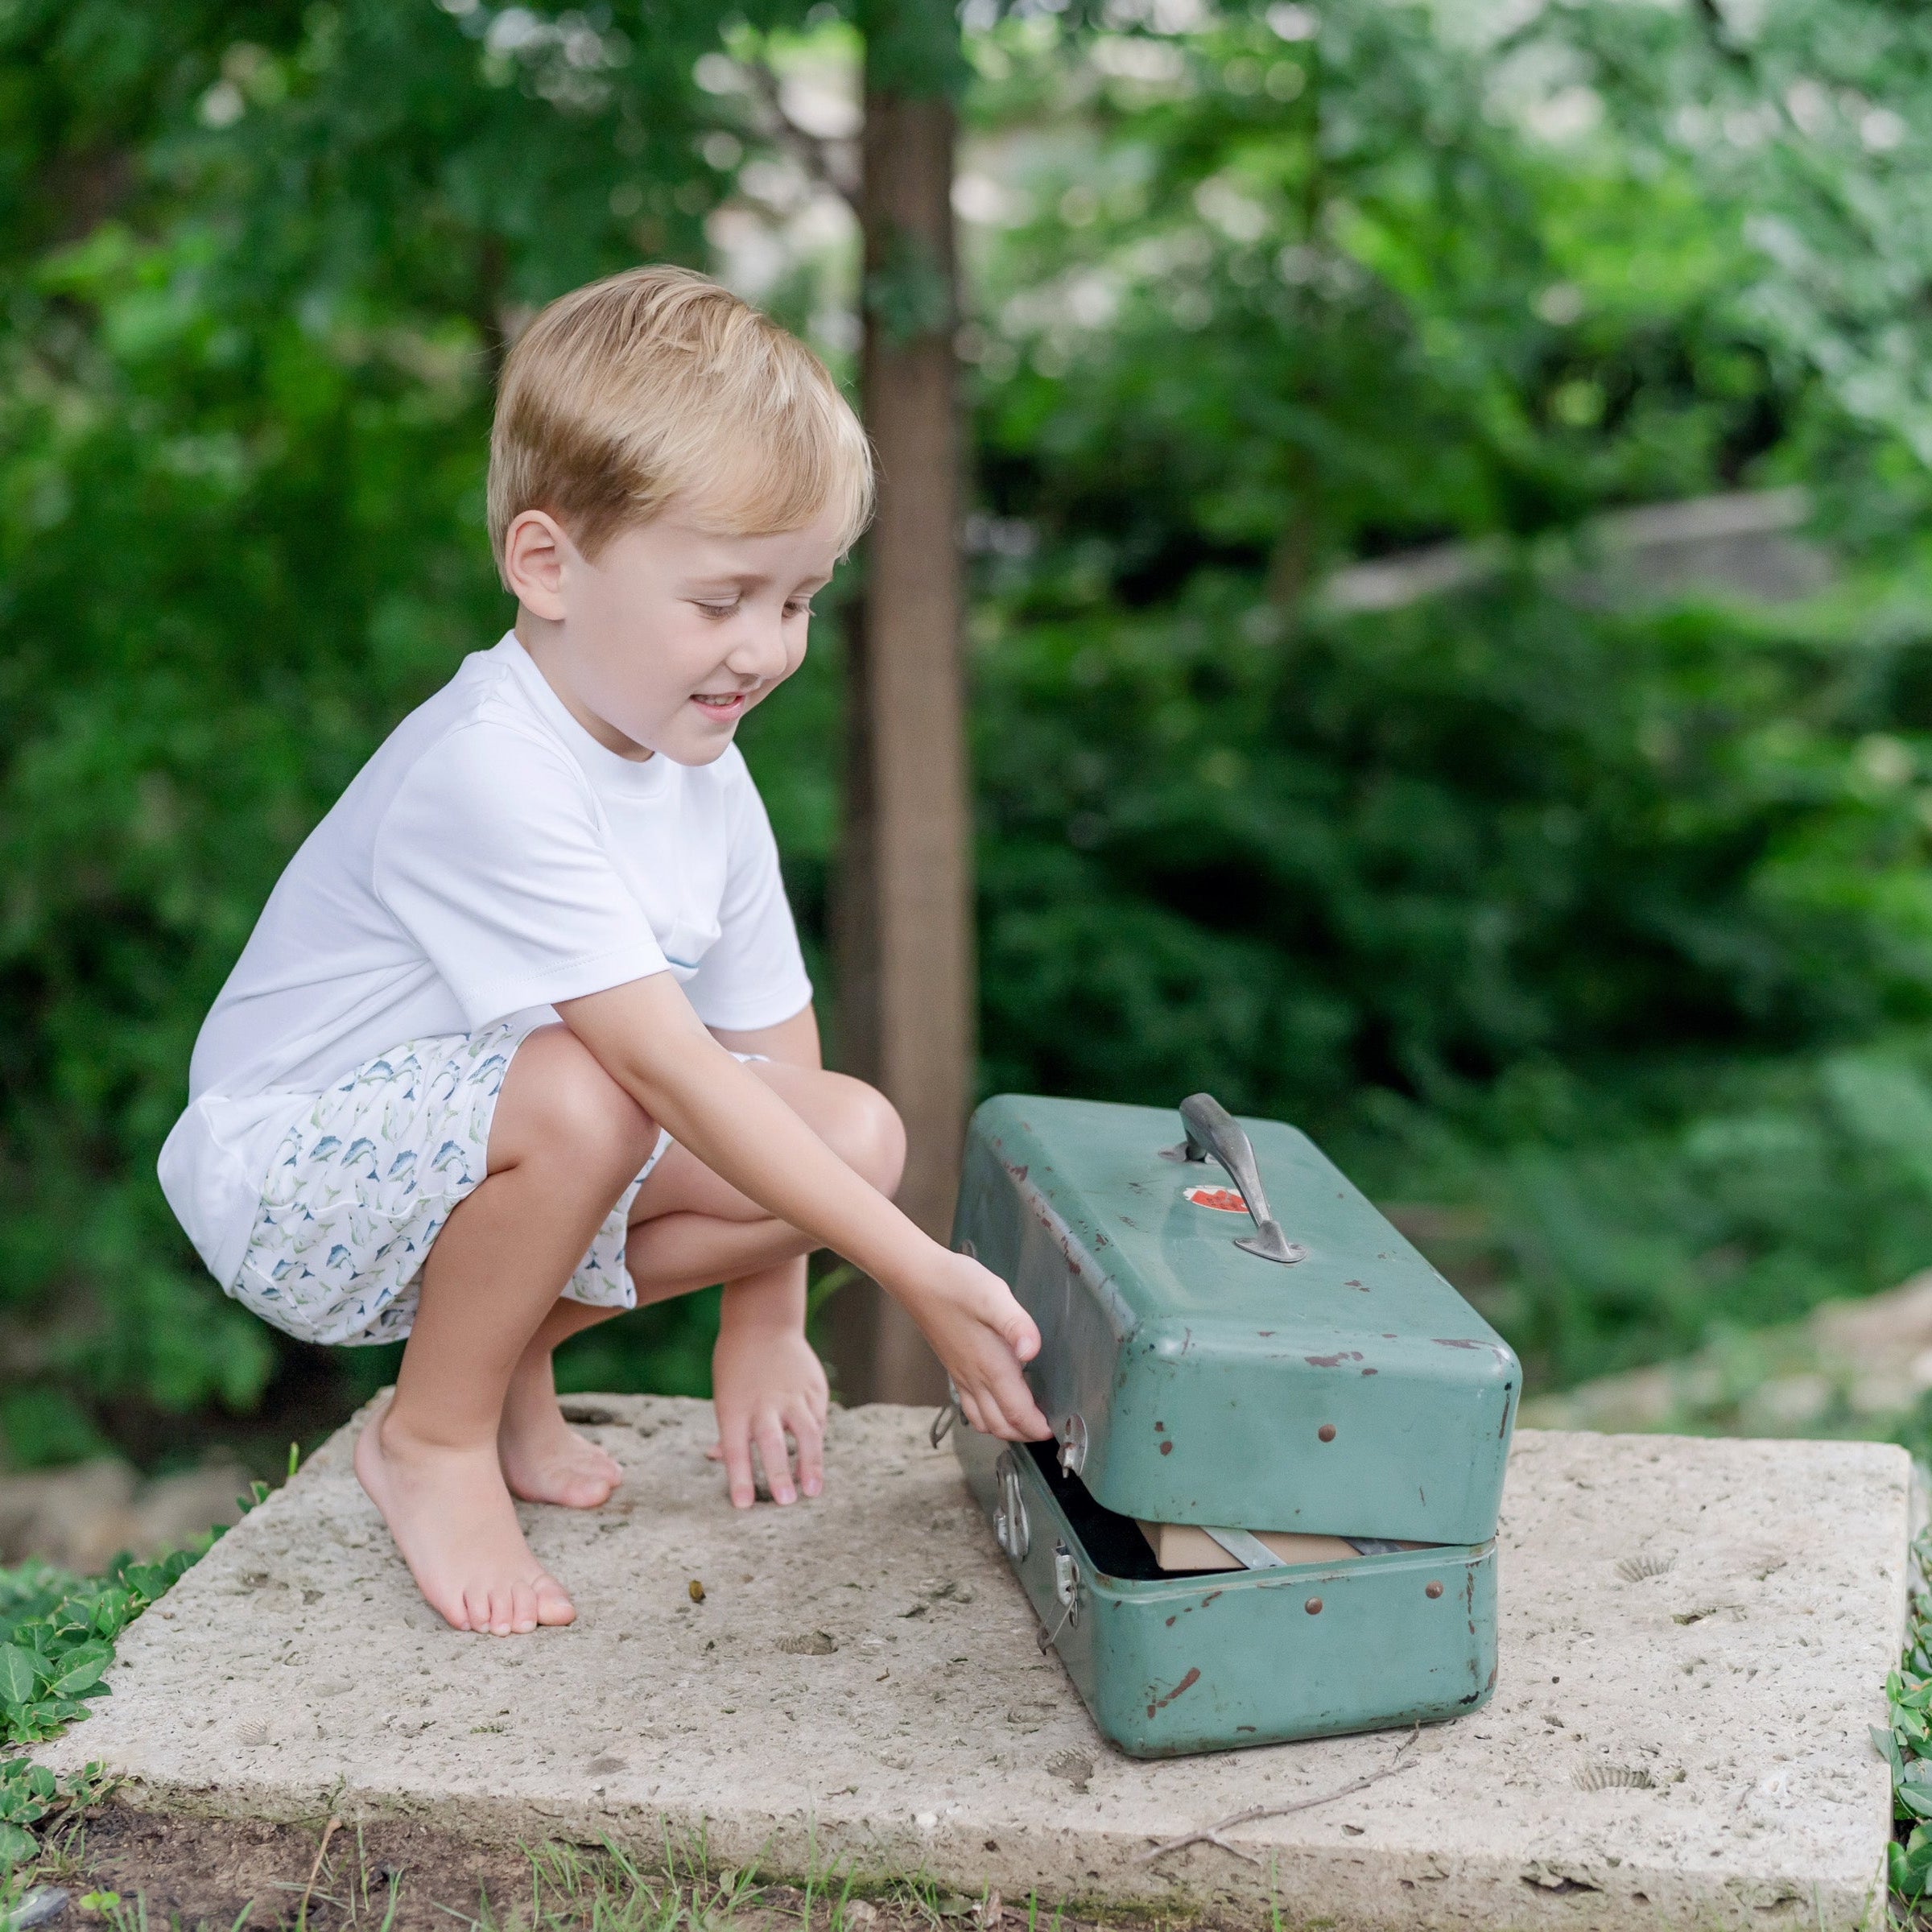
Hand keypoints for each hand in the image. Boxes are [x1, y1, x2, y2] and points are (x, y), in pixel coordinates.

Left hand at [709, 1310, 828, 1507]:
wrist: (762, 1323)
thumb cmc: (737, 1367)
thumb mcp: (725, 1396)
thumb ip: (729, 1430)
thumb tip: (715, 1458)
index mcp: (735, 1407)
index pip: (735, 1448)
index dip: (739, 1477)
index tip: (743, 1505)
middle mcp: (764, 1402)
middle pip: (772, 1442)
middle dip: (779, 1473)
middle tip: (786, 1502)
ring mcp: (792, 1394)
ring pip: (805, 1432)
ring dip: (810, 1464)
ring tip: (813, 1491)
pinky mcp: (814, 1388)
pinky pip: (818, 1420)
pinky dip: (816, 1441)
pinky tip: (815, 1459)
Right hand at [901, 1250, 1051, 1441]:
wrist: (916, 1279)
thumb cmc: (956, 1285)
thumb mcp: (993, 1296)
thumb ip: (1017, 1325)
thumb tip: (1031, 1353)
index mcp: (990, 1365)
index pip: (1016, 1412)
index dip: (1036, 1428)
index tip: (1055, 1430)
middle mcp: (975, 1377)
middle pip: (1000, 1425)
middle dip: (1024, 1434)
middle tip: (1045, 1430)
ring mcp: (961, 1376)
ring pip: (983, 1421)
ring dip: (1005, 1430)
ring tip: (1025, 1422)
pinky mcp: (953, 1369)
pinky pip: (969, 1407)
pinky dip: (986, 1417)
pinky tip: (996, 1403)